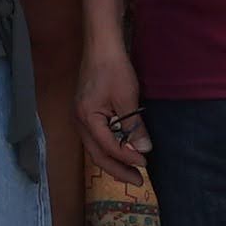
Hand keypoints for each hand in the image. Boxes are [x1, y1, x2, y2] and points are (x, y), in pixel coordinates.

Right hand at [76, 37, 149, 183]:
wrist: (101, 45)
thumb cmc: (113, 68)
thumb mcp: (127, 97)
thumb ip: (134, 126)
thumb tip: (144, 150)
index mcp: (87, 118)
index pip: (108, 147)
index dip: (127, 158)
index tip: (145, 164)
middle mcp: (80, 121)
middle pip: (98, 154)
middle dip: (118, 169)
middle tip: (138, 180)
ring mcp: (81, 118)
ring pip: (96, 148)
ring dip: (114, 161)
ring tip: (132, 171)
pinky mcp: (87, 113)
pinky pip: (98, 137)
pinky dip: (111, 148)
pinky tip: (124, 150)